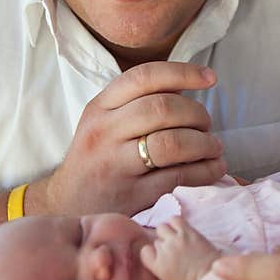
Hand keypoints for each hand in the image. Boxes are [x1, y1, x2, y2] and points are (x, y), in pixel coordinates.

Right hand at [32, 62, 226, 216]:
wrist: (66, 207)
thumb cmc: (96, 160)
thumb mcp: (104, 123)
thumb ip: (138, 103)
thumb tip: (186, 85)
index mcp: (99, 108)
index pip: (144, 77)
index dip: (183, 73)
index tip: (210, 77)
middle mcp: (104, 133)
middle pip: (163, 108)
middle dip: (197, 113)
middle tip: (207, 124)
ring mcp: (116, 166)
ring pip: (173, 143)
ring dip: (205, 143)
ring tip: (213, 147)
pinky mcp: (132, 197)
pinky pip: (179, 177)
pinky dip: (206, 170)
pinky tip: (214, 167)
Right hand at [141, 216, 220, 279]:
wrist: (210, 276)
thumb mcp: (168, 279)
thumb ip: (159, 265)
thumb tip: (158, 253)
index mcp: (157, 266)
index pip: (144, 251)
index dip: (153, 251)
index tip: (160, 254)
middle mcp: (164, 250)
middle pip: (155, 238)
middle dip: (163, 242)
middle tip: (173, 246)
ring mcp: (175, 239)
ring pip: (162, 227)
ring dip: (168, 230)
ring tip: (176, 235)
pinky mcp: (187, 231)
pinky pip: (175, 219)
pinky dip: (176, 222)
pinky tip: (181, 228)